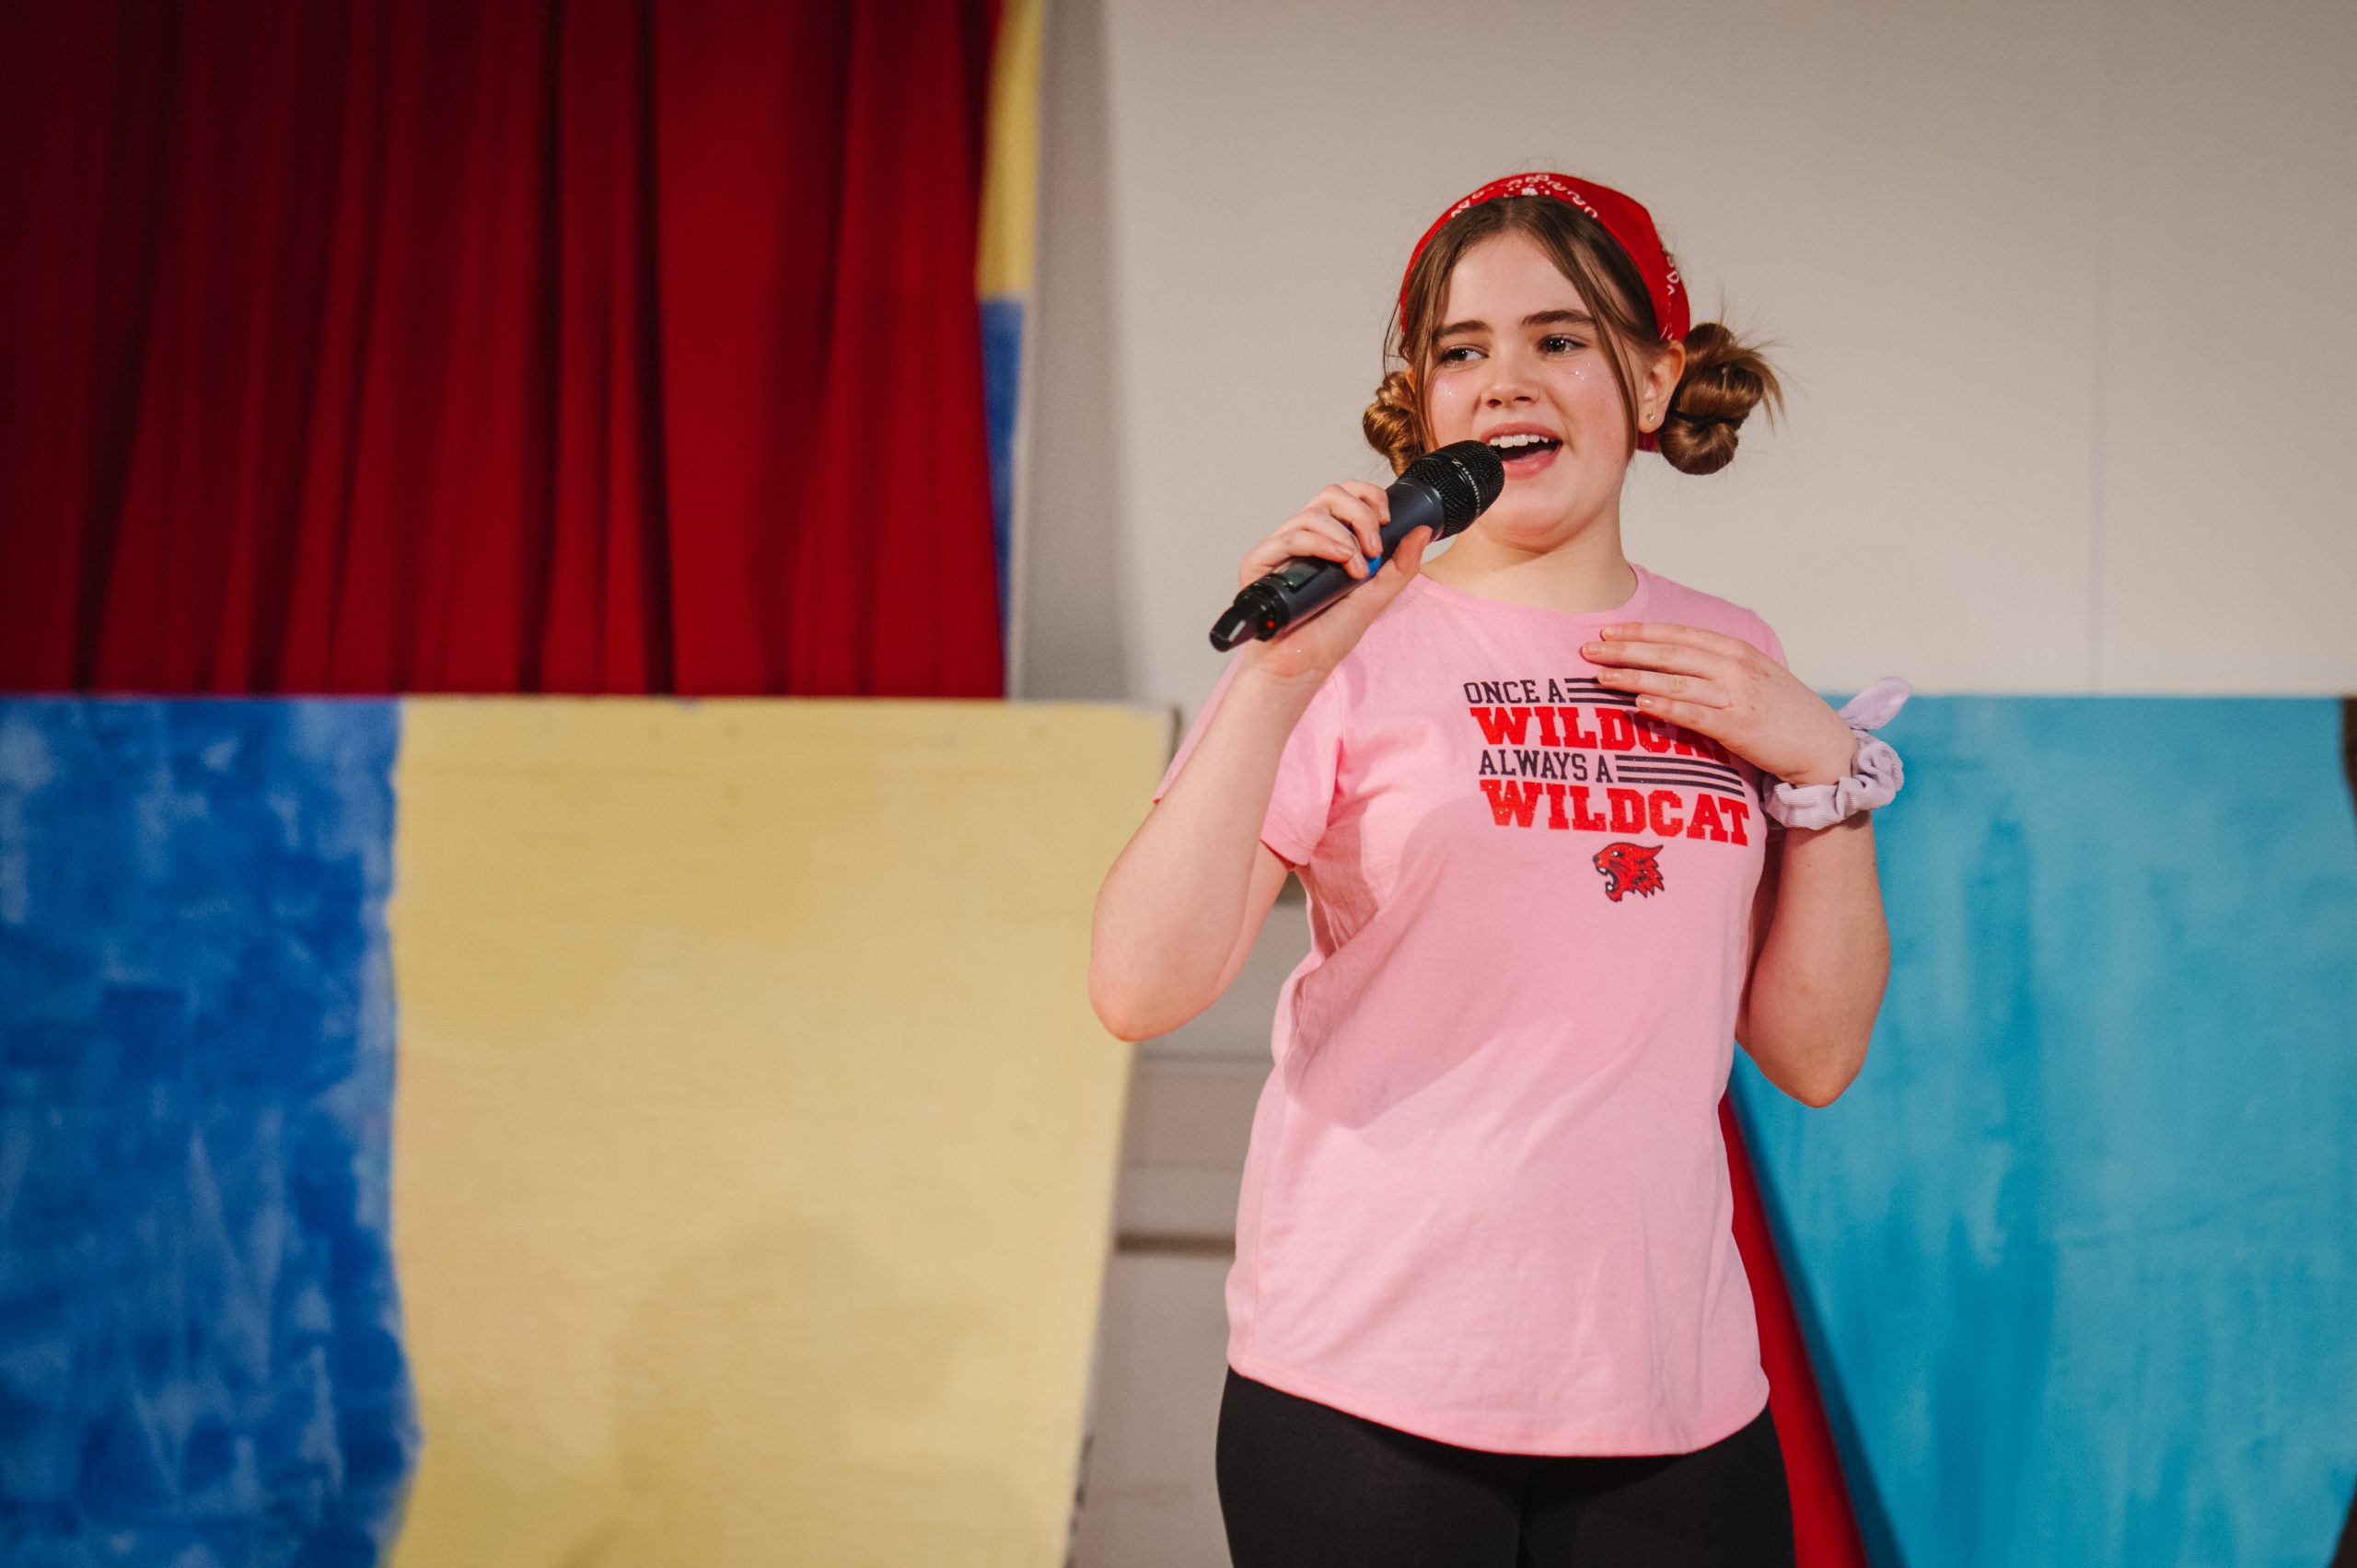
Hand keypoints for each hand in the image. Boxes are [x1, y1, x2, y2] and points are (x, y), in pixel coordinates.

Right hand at [1234, 483, 1433, 690]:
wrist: (1302, 667)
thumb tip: (1422, 529)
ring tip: (1356, 567)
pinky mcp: (1258, 563)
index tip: (1387, 521)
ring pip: (1311, 514)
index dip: (1369, 497)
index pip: (1345, 495)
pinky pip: (1288, 537)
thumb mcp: (1376, 597)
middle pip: (1330, 494)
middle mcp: (1303, 538)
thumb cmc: (1330, 635)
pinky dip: (1318, 543)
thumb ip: (1401, 565)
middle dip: (1360, 513)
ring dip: (1343, 536)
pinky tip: (1337, 560)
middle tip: (1374, 547)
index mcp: (1328, 539)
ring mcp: (1279, 549)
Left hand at [1578, 622, 1857, 784]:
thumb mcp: (1753, 677)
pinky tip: (1639, 703)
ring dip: (1634, 677)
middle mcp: (1735, 667)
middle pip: (1670, 653)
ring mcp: (1737, 695)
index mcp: (1736, 650)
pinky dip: (1665, 705)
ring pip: (1675, 681)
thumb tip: (1672, 664)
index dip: (1641, 632)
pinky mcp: (1739, 726)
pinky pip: (1695, 713)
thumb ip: (1717, 667)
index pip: (1680, 635)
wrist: (1824, 746)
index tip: (1608, 631)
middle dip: (1626, 650)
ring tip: (1600, 676)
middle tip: (1588, 649)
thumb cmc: (1783, 713)